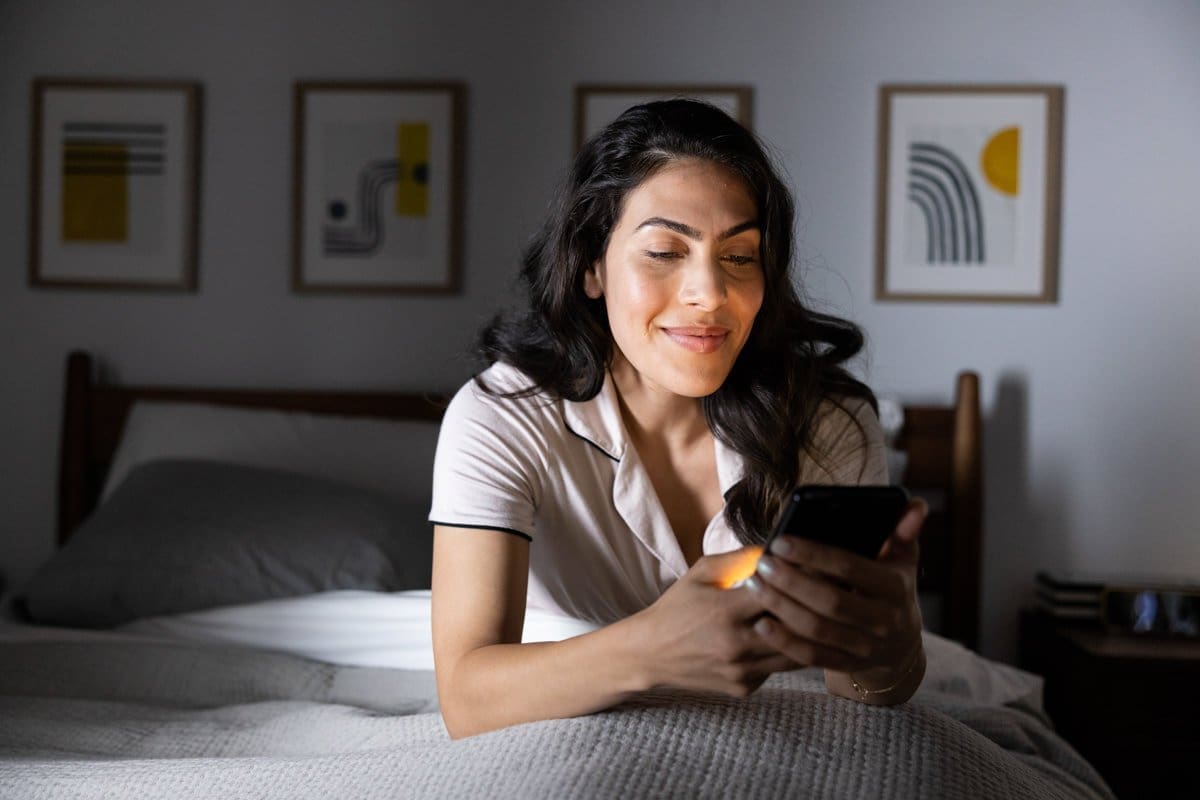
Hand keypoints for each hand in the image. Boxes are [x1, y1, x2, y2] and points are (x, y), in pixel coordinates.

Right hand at [630, 548, 799, 696]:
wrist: (650, 653)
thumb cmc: (677, 607)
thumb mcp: (702, 573)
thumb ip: (741, 558)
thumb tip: (778, 548)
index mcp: (726, 610)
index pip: (780, 591)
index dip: (800, 578)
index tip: (814, 568)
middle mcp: (736, 644)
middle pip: (796, 626)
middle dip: (812, 607)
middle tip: (825, 593)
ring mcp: (741, 670)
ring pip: (796, 653)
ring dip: (806, 634)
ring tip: (814, 615)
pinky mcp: (744, 688)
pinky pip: (777, 669)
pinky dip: (783, 653)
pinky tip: (783, 637)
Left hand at [744, 498, 926, 677]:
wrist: (901, 645)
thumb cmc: (892, 588)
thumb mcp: (903, 561)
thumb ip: (903, 532)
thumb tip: (915, 505)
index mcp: (895, 588)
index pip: (851, 568)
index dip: (814, 556)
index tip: (780, 542)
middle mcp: (885, 621)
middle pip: (831, 602)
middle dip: (792, 581)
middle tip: (762, 563)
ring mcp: (867, 647)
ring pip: (818, 630)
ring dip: (782, 608)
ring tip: (755, 586)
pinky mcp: (848, 665)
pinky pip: (813, 656)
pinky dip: (786, 642)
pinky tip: (761, 625)